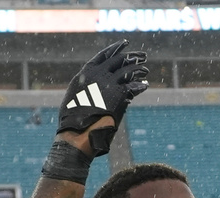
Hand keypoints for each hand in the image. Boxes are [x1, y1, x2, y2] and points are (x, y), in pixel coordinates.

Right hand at [57, 40, 148, 154]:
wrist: (78, 131)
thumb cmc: (74, 118)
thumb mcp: (76, 96)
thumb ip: (86, 86)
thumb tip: (92, 84)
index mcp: (85, 72)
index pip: (103, 55)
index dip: (115, 48)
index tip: (123, 44)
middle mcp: (97, 74)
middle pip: (118, 59)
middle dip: (132, 56)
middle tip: (142, 56)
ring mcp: (108, 82)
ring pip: (128, 70)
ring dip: (139, 69)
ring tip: (145, 70)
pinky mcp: (118, 94)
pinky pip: (133, 86)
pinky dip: (140, 85)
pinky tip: (144, 85)